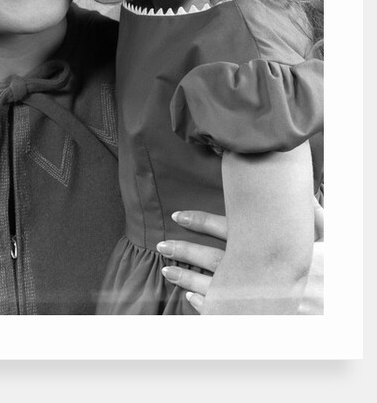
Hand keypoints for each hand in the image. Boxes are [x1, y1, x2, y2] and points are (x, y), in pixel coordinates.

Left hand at [159, 203, 323, 313]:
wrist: (344, 312)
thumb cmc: (331, 269)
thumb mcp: (325, 236)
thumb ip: (311, 212)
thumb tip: (304, 190)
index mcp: (267, 247)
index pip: (226, 229)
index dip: (199, 221)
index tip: (177, 216)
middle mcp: (256, 272)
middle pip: (211, 259)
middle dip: (184, 250)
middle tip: (161, 245)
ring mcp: (253, 296)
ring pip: (212, 286)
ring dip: (187, 279)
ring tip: (167, 270)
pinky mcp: (254, 315)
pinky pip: (223, 311)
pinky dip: (205, 304)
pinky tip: (189, 299)